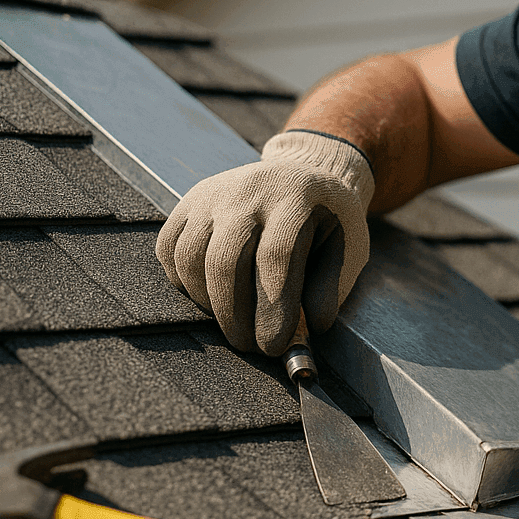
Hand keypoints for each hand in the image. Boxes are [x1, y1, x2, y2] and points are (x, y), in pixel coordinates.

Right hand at [156, 130, 374, 354]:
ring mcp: (212, 194)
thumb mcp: (348, 245)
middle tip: (248, 344)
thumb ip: (331, 287)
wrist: (302, 172)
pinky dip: (182, 281)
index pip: (275, 257)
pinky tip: (209, 294)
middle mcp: (248, 191)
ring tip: (233, 320)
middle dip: (233, 315)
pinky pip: (169, 248)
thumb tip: (311, 327)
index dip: (272, 308)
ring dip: (207, 302)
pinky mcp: (188, 201)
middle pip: (224, 260)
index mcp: (295, 199)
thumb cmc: (327, 219)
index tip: (273, 345)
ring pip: (190, 258)